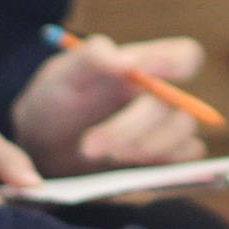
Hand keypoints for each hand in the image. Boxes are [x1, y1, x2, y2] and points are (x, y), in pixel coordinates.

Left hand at [11, 33, 210, 174]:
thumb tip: (130, 62)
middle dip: (132, 127)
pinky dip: (158, 170)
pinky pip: (182, 168)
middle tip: (89, 146)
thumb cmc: (55, 102)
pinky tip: (124, 172)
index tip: (145, 77)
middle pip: (177, 106)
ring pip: (184, 137)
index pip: (185, 56)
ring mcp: (167, 133)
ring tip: (104, 157)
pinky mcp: (164, 165)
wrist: (42, 148)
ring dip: (146, 148)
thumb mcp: (62, 74)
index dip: (177, 64)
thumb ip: (93, 57)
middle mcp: (163, 98)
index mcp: (144, 67)